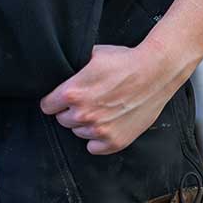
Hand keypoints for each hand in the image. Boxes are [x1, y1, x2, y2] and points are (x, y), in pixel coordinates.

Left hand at [39, 41, 187, 155]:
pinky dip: (97, 139)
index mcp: (72, 93)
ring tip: (100, 109)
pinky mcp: (115, 142)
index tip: (61, 98)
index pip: (47, 106)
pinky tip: (106, 124)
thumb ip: (73, 69)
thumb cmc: (125, 61)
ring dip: (85, 123)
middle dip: (70, 111)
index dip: (53, 100)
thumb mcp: (93, 55)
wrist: (155, 72)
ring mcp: (99, 130)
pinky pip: (94, 147)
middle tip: (86, 100)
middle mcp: (83, 114)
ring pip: (78, 133)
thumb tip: (61, 70)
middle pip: (62, 120)